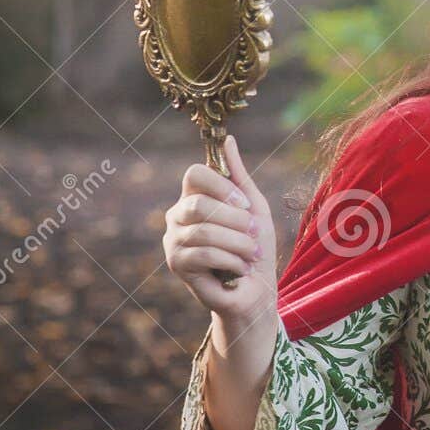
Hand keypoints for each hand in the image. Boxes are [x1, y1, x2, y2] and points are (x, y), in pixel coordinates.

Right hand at [163, 135, 278, 324]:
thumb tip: (228, 138)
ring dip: (238, 244)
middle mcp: (177, 215)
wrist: (256, 290)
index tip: (245, 205)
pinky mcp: (176, 264)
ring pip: (204, 231)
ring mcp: (173, 239)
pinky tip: (240, 269)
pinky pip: (204, 254)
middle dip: (236, 220)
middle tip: (254, 234)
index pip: (194, 173)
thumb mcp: (254, 207)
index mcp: (194, 196)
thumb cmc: (255, 247)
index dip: (222, 187)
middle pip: (199, 203)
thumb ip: (239, 175)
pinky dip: (231, 261)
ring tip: (251, 254)